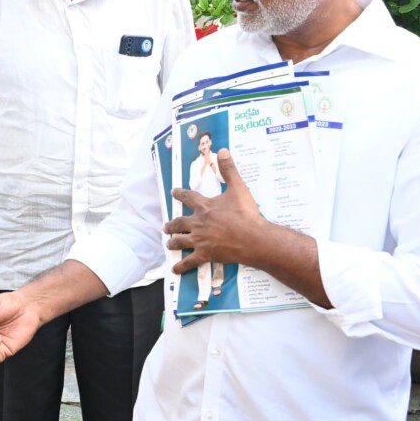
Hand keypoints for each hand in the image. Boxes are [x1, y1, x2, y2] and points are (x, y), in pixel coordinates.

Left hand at [164, 149, 269, 275]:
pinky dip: (181, 266)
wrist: (253, 238)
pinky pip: (189, 262)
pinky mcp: (205, 254)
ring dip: (173, 242)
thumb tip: (223, 150)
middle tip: (166, 226)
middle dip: (172, 224)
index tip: (174, 192)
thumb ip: (229, 169)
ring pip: (180, 241)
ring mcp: (200, 240)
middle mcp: (198, 223)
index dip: (180, 194)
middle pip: (179, 222)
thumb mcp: (238, 188)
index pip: (188, 197)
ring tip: (168, 244)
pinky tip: (175, 269)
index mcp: (205, 207)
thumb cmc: (246, 214)